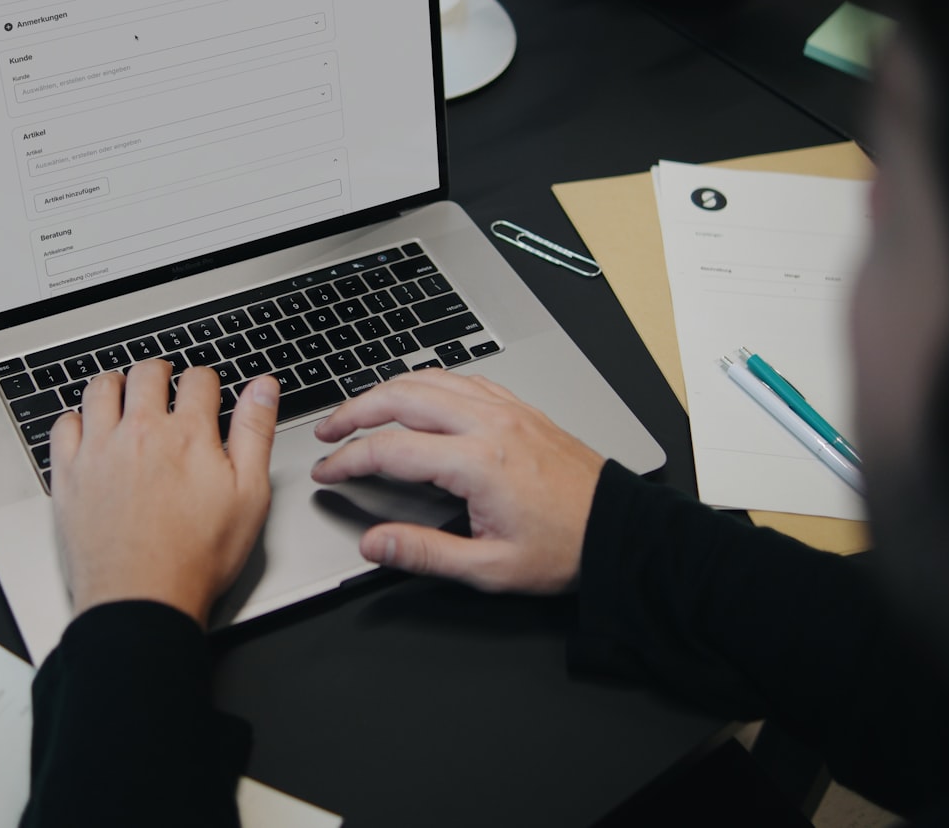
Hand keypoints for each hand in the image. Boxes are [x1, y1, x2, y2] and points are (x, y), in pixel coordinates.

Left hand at [49, 361, 279, 624]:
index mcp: (188, 435)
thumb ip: (255, 434)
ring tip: (124, 394)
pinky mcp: (69, 474)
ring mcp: (99, 450)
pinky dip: (77, 419)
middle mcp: (140, 432)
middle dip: (160, 372)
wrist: (142, 598)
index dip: (205, 380)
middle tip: (163, 380)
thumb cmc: (196, 557)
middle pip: (146, 374)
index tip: (204, 389)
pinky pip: (64, 425)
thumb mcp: (249, 496)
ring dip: (116, 384)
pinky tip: (88, 430)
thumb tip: (263, 388)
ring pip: (101, 389)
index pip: (198, 380)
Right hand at [311, 369, 604, 593]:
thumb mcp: (489, 568)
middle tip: (328, 432)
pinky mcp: (519, 408)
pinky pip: (462, 380)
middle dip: (354, 411)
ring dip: (386, 390)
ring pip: (430, 379)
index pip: (390, 449)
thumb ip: (424, 553)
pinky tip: (415, 398)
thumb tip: (374, 544)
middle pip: (401, 397)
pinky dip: (426, 383)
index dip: (348, 460)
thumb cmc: (564, 549)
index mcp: (478, 463)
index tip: (328, 473)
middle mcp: (490, 424)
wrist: (619, 531)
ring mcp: (506, 410)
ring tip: (360, 411)